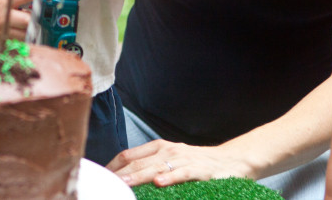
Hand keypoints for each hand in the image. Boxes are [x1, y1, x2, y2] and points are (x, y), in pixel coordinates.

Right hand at [0, 0, 44, 41]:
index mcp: (3, 0)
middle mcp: (3, 16)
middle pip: (28, 21)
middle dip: (35, 15)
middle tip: (39, 10)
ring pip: (23, 34)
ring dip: (30, 28)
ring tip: (32, 21)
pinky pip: (13, 40)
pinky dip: (20, 36)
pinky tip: (21, 31)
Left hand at [107, 138, 248, 187]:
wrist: (233, 160)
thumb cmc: (197, 163)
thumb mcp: (171, 159)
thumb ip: (151, 164)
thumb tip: (127, 177)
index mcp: (158, 147)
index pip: (128, 154)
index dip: (112, 165)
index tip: (98, 176)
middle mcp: (167, 150)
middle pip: (137, 161)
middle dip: (119, 173)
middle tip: (103, 183)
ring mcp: (183, 159)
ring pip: (156, 167)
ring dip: (138, 176)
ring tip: (123, 184)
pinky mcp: (200, 170)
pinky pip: (183, 174)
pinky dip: (170, 178)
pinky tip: (159, 184)